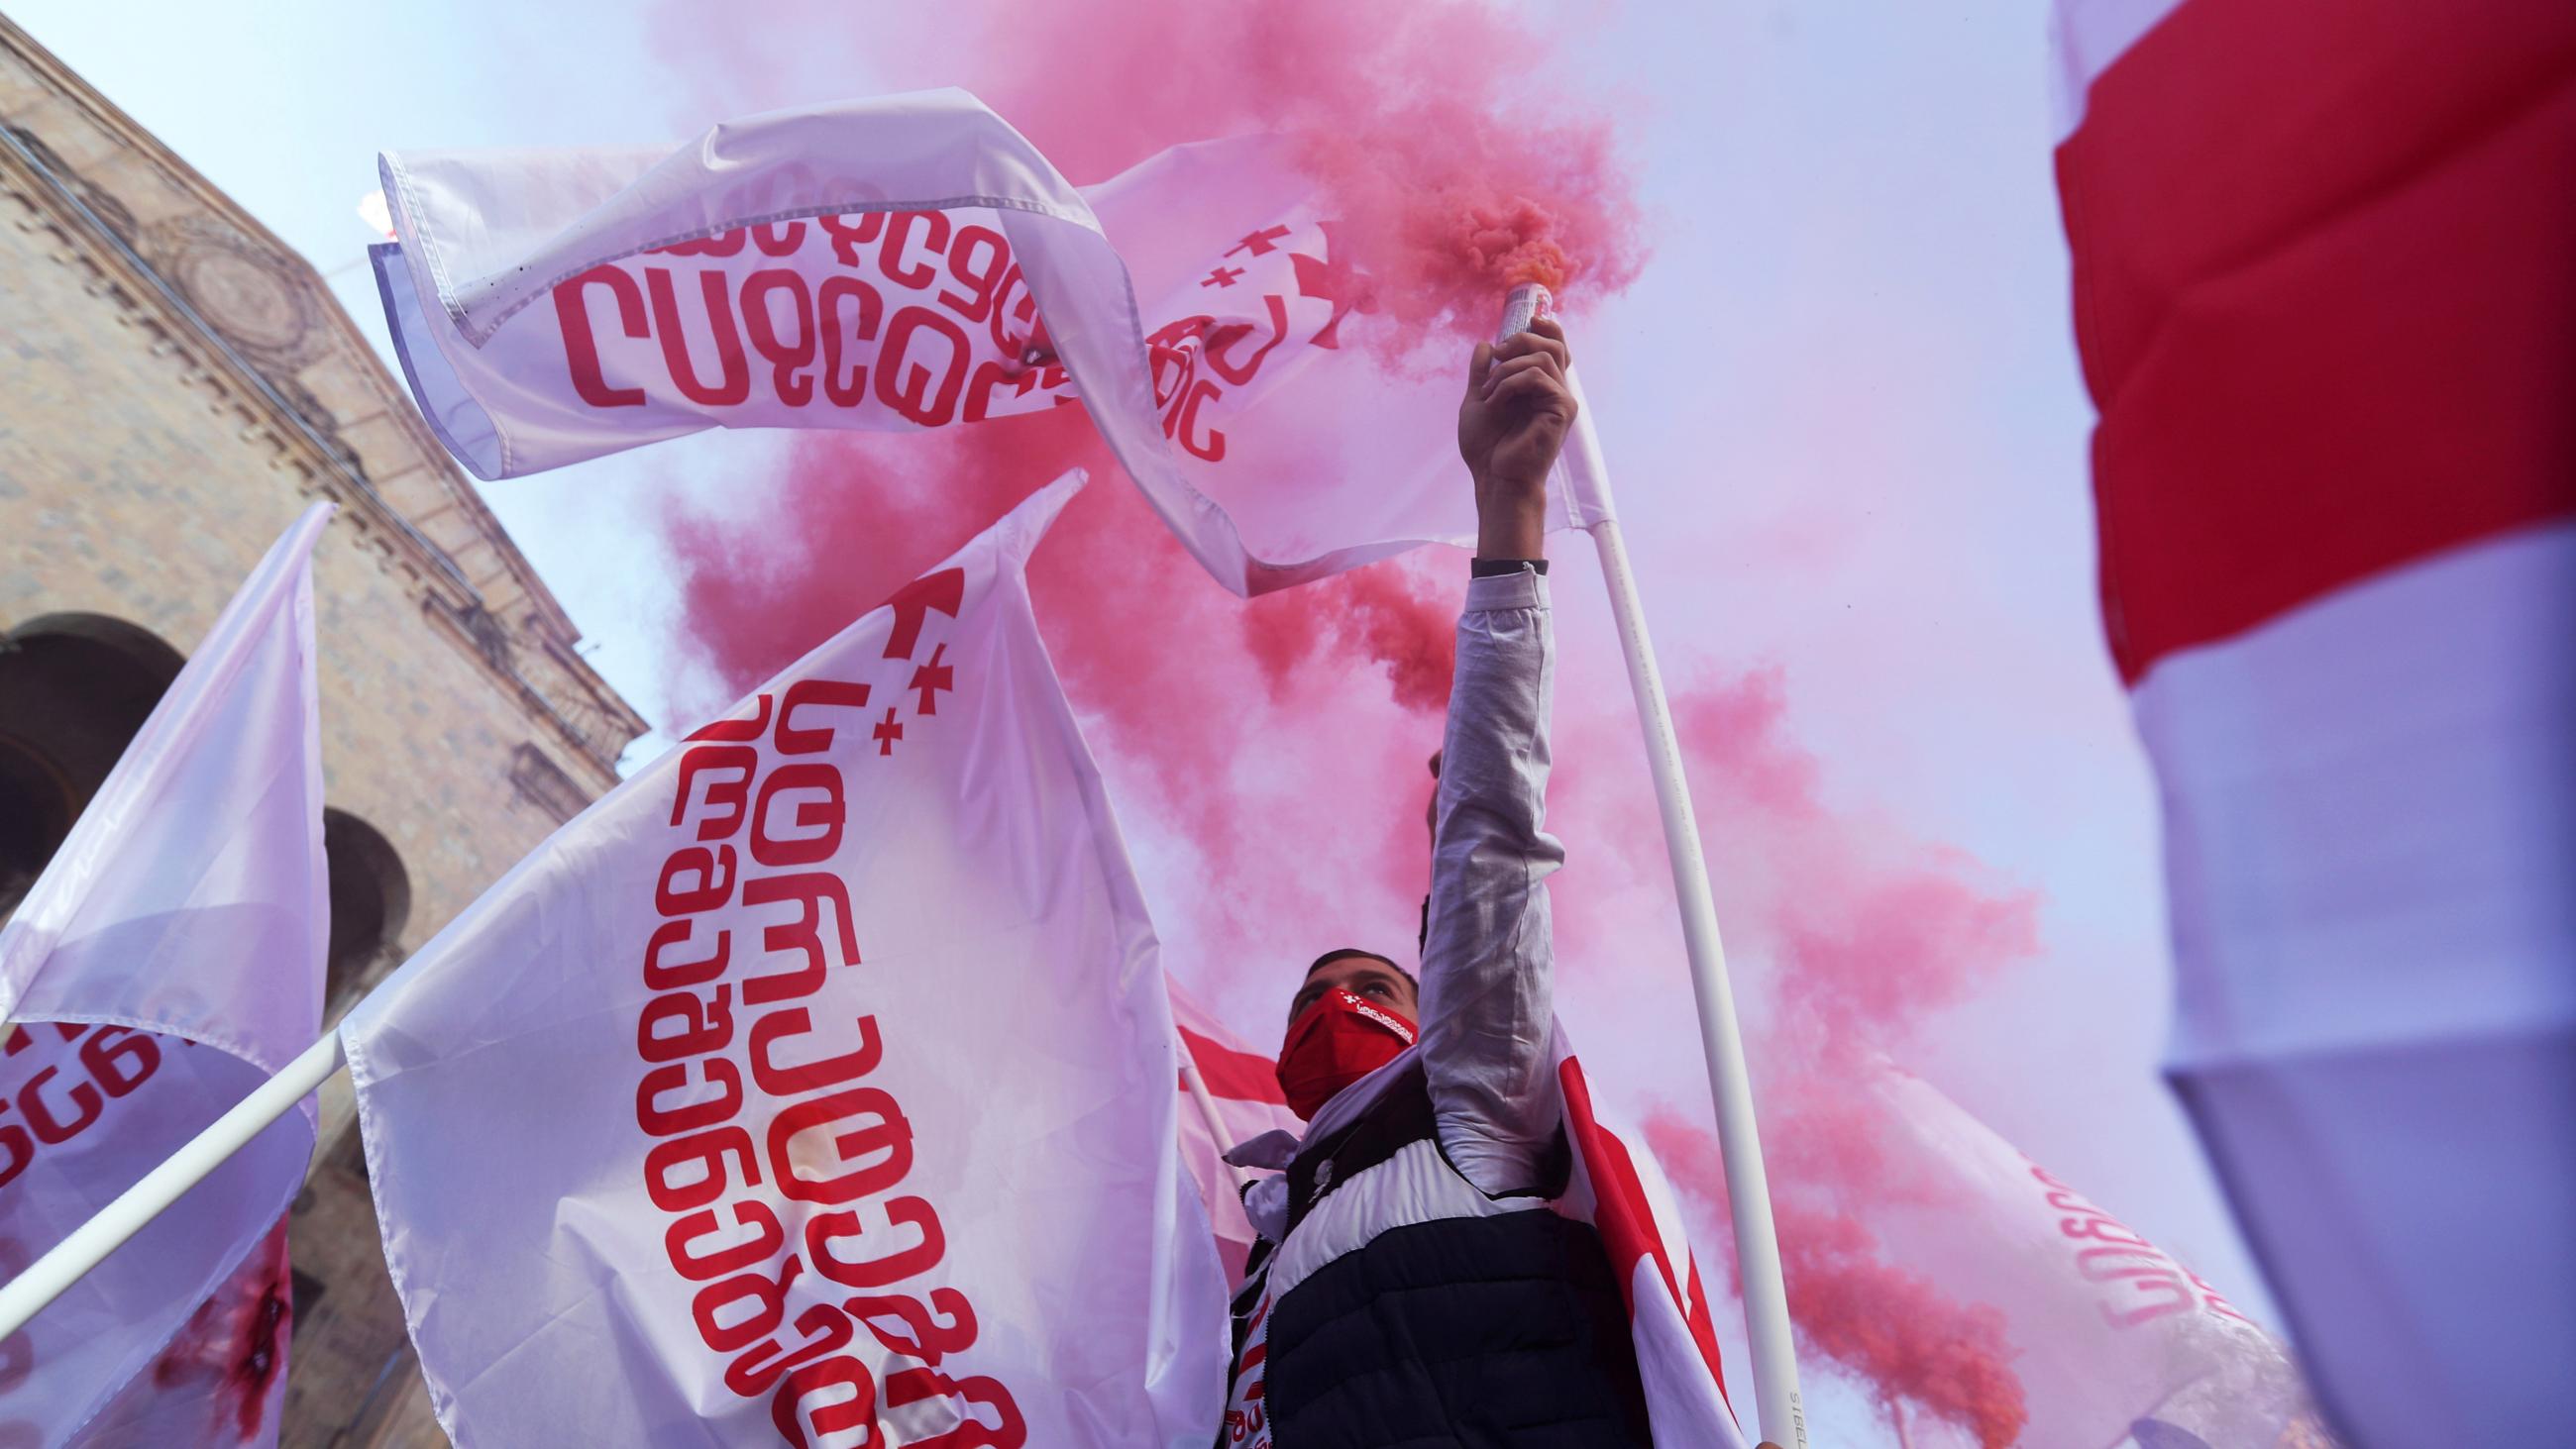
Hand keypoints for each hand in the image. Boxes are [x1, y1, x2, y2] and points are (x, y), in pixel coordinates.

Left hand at [1457, 315, 1576, 560]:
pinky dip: (1510, 382)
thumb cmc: (1487, 448)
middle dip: (1520, 341)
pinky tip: (1497, 400)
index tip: (1525, 323)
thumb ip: (1482, 373)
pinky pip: (1537, 377)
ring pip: (1543, 357)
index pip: (1555, 347)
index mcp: (1541, 388)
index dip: (1546, 328)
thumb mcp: (1478, 400)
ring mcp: (1562, 400)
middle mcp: (1556, 391)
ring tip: (1489, 391)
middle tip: (1496, 355)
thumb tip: (1484, 344)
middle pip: (1553, 344)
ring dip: (1508, 368)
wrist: (1493, 477)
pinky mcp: (1562, 410)